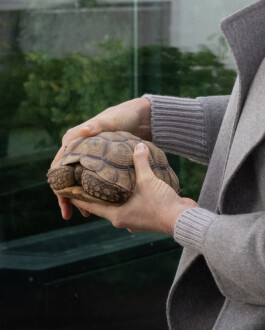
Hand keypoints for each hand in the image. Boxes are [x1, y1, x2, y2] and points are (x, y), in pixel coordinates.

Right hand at [54, 97, 151, 220]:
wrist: (141, 116)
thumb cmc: (124, 115)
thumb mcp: (111, 121)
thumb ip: (97, 125)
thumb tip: (85, 130)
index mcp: (73, 138)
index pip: (59, 165)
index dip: (58, 184)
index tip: (62, 200)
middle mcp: (77, 147)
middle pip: (65, 175)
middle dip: (65, 195)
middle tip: (68, 214)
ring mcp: (88, 155)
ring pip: (77, 179)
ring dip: (78, 196)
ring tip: (83, 214)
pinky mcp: (99, 160)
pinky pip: (90, 178)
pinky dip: (90, 191)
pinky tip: (96, 204)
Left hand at [69, 142, 196, 234]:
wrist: (183, 219)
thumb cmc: (161, 204)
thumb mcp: (148, 180)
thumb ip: (140, 162)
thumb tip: (137, 146)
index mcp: (117, 215)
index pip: (91, 205)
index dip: (77, 197)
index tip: (66, 190)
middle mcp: (123, 220)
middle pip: (103, 206)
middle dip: (95, 194)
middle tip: (86, 181)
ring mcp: (135, 220)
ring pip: (118, 206)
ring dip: (113, 196)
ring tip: (108, 182)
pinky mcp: (147, 218)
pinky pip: (132, 206)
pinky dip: (128, 197)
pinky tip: (132, 187)